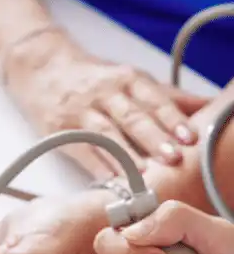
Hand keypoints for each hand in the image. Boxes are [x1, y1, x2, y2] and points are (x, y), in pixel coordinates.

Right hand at [7, 30, 205, 178]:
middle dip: (152, 138)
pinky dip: (98, 168)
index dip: (171, 117)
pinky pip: (82, 151)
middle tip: (173, 159)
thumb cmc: (97, 80)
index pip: (153, 98)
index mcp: (127, 79)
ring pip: (106, 134)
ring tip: (144, 175)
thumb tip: (210, 107)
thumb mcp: (132, 79)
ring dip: (126, 156)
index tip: (189, 137)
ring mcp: (81, 112)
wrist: (43, 70)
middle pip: (131, 116)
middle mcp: (105, 93)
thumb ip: (169, 96)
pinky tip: (112, 183)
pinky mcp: (61, 130)